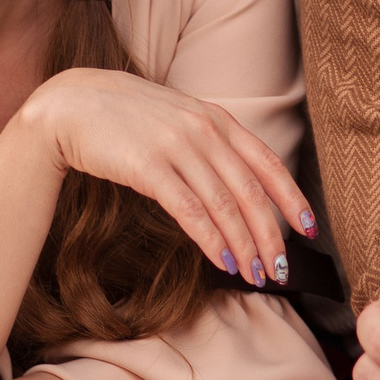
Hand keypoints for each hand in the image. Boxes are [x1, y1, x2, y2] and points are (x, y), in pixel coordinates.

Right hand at [21, 68, 311, 287]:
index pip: (267, 162)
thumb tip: (238, 185)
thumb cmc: (125, 118)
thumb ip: (209, 142)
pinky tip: (222, 260)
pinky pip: (190, 210)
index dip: (291, 198)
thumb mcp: (178, 119)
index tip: (308, 229)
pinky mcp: (148, 167)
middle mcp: (203, 129)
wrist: (71, 104)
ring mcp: (177, 146)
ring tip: (255, 275)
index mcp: (216, 118)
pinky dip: (211, 239)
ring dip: (244, 245)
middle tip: (281, 269)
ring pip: (224, 205)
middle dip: (270, 235)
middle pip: (251, 191)